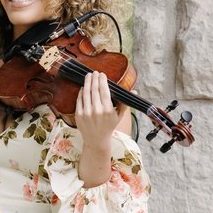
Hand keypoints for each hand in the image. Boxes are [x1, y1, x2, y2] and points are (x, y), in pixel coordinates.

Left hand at [75, 72, 123, 187]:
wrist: (96, 140)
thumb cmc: (109, 126)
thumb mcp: (119, 116)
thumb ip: (125, 103)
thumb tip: (134, 91)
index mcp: (108, 110)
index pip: (104, 91)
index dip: (102, 81)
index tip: (102, 74)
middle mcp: (97, 111)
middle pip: (94, 90)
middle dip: (94, 79)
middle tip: (94, 72)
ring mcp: (87, 113)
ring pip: (86, 93)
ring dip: (87, 83)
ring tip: (88, 76)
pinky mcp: (79, 115)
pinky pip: (79, 100)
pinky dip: (81, 92)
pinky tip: (84, 87)